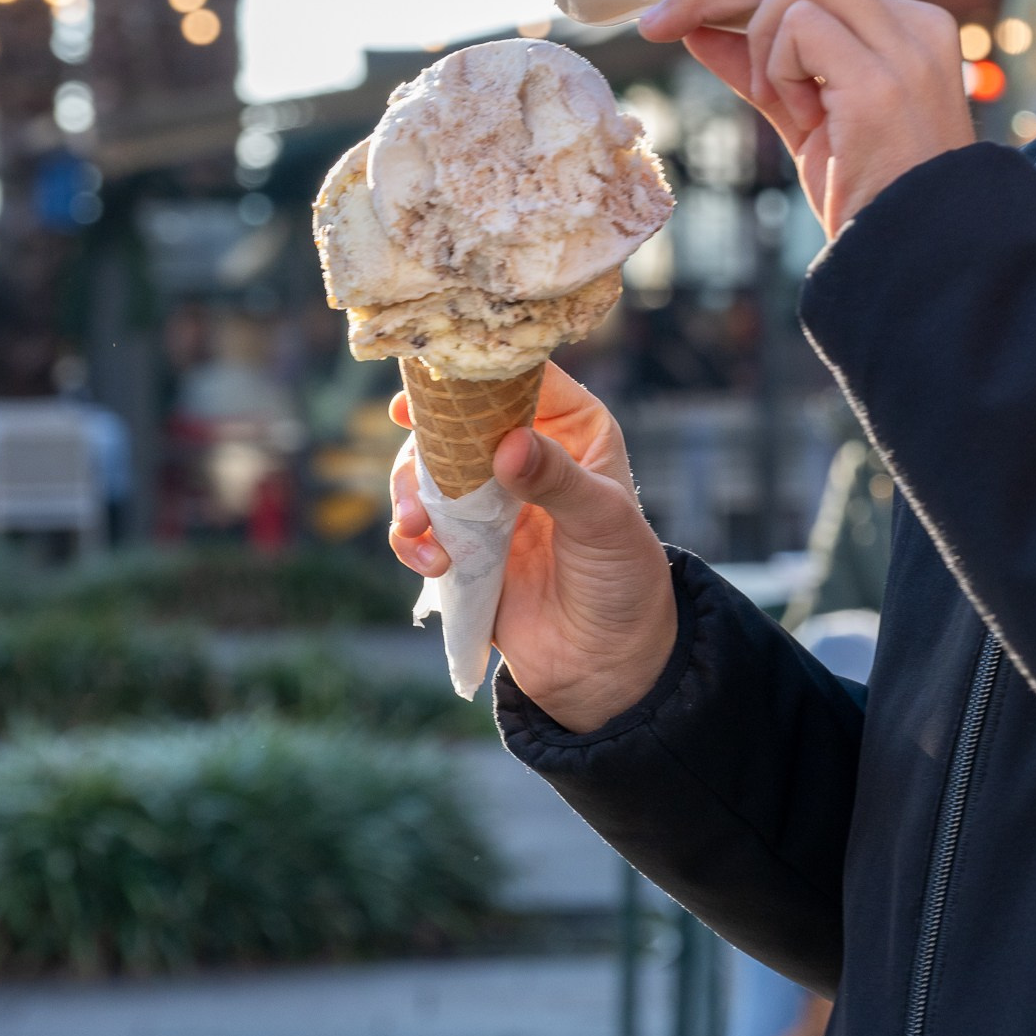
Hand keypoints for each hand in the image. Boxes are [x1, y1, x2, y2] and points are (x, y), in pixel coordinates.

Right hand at [386, 363, 677, 732]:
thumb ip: (558, 481)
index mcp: (574, 428)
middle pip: (459, 419)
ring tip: (421, 527)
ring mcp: (490, 497)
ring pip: (427, 469)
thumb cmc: (625, 579)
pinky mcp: (463, 542)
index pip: (523, 377)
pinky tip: (432, 561)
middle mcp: (528, 452)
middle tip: (417, 471)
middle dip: (429, 443)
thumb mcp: (605, 522)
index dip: (478, 373)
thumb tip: (507, 445)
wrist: (606, 662)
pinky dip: (412, 539)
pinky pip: (419, 524)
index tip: (433, 382)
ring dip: (411, 495)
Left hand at [637, 0, 976, 235]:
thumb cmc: (870, 199)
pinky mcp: (882, 80)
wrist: (912, 257)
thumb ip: (762, 69)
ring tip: (780, 102)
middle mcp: (915, 27)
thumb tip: (696, 28)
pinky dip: (779, 68)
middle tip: (654, 20)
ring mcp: (904, 49)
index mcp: (907, 32)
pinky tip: (805, 117)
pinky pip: (799, 26)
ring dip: (760, 40)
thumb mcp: (806, 122)